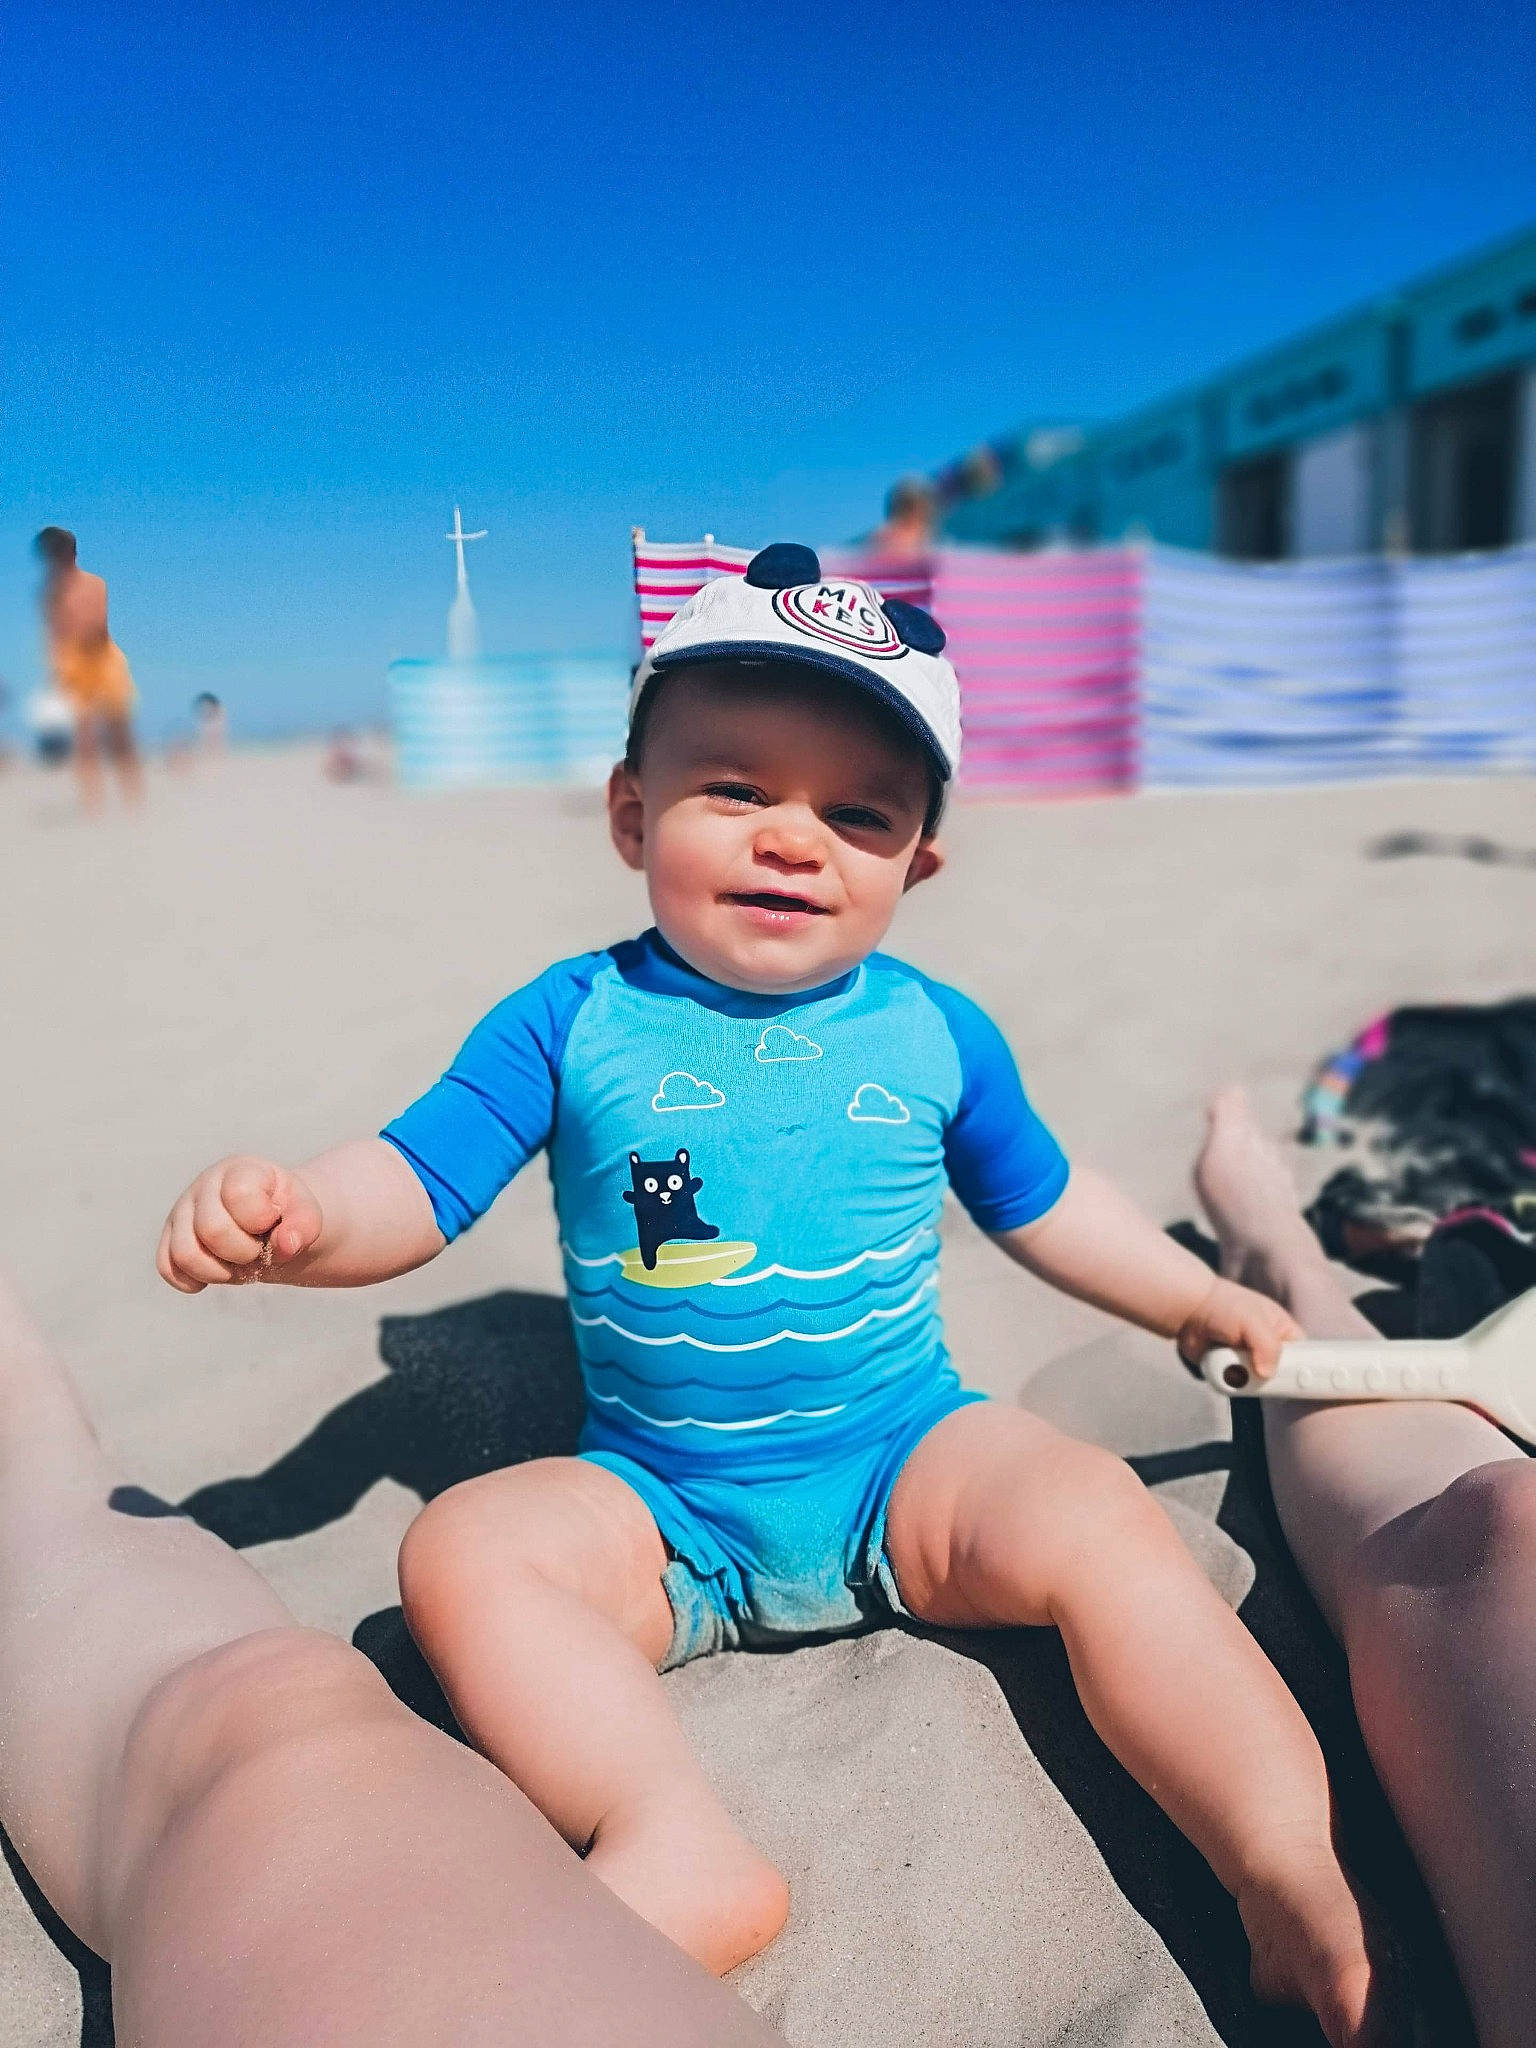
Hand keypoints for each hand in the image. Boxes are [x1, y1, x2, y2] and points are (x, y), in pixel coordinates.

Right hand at [157, 1156, 323, 1292]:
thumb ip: (304, 1226)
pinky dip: (195, 1280)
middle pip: (211, 1230)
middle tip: (257, 1249)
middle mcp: (204, 1185)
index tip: (272, 1220)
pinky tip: (218, 1270)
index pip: (238, 1195)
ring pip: (185, 1254)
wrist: (271, 1224)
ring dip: (220, 1272)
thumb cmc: (286, 1215)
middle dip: (244, 1252)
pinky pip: (168, 1269)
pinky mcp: (169, 1239)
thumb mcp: (306, 1214)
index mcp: (239, 1170)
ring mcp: (182, 1212)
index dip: (260, 1219)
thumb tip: (286, 1244)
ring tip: (238, 1262)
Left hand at [1176, 1275, 1301, 1378]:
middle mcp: (1268, 1348)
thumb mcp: (1254, 1322)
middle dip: (1270, 1379)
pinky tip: (1223, 1373)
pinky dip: (1230, 1382)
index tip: (1303, 1383)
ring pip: (1257, 1384)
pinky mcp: (1231, 1371)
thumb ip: (1268, 1347)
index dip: (1305, 1369)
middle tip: (1260, 1377)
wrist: (1188, 1310)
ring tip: (1233, 1366)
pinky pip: (1237, 1386)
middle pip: (1281, 1375)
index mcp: (1282, 1331)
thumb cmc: (1225, 1307)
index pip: (1303, 1354)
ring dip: (1246, 1380)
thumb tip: (1267, 1374)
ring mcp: (1249, 1361)